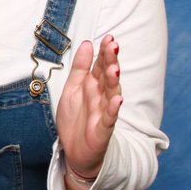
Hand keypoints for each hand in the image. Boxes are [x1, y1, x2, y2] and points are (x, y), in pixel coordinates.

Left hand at [54, 35, 121, 185]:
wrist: (75, 152)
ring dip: (113, 82)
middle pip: (107, 76)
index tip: (109, 37)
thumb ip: (80, 67)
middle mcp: (101, 97)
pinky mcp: (102, 130)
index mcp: (93, 86)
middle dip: (110, 61)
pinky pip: (109, 118)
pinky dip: (113, 109)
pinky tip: (117, 100)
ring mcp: (103, 113)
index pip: (100, 66)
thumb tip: (87, 43)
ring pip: (111, 94)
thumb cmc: (76, 119)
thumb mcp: (73, 88)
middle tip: (113, 45)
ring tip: (114, 69)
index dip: (104, 52)